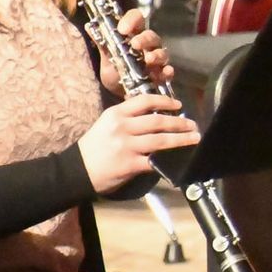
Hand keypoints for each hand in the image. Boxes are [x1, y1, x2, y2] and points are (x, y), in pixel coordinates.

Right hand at [76, 93, 198, 193]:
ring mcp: (127, 146)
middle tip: (192, 124)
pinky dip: (169, 160)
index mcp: (116, 113)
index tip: (178, 104)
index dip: (165, 101)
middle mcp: (122, 127)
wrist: (77, 170)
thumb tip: (156, 117)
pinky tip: (180, 159)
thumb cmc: (94, 146)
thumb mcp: (107, 124)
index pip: (145, 101)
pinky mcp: (130, 164)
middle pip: (157, 121)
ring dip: (181, 139)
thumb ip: (128, 118)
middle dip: (179, 122)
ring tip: (194, 138)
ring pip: (161, 140)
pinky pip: (155, 161)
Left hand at [97, 8, 174, 95]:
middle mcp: (147, 45)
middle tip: (135, 44)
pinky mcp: (161, 75)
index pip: (136, 18)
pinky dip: (167, 71)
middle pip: (151, 35)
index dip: (131, 20)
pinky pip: (167, 71)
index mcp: (133, 35)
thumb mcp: (106, 59)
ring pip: (161, 52)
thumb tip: (89, 27)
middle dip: (144, 39)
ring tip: (149, 60)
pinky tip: (164, 73)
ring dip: (156, 55)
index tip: (122, 29)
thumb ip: (103, 44)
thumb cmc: (115, 72)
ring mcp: (156, 59)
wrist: (119, 94)